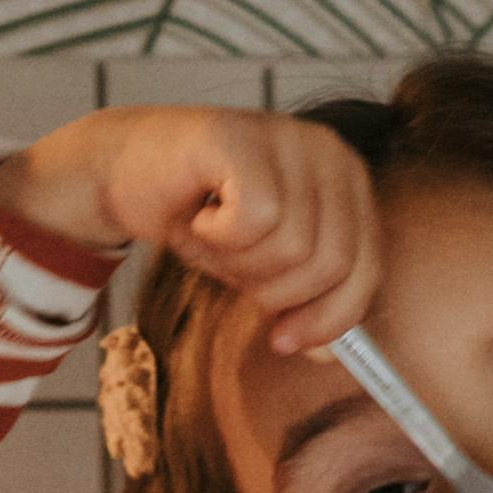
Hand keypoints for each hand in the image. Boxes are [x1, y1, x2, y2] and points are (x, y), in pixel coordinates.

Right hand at [0, 108, 380, 358]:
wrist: (125, 174)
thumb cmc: (202, 216)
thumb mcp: (262, 272)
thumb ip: (304, 305)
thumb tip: (330, 356)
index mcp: (349, 180)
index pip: (367, 267)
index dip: (329, 317)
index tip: (284, 341)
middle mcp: (329, 150)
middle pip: (332, 263)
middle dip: (276, 290)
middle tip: (235, 270)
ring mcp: (287, 137)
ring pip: (292, 246)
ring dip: (240, 261)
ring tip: (215, 234)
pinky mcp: (242, 136)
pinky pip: (253, 220)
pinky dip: (218, 235)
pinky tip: (200, 213)